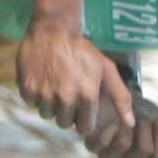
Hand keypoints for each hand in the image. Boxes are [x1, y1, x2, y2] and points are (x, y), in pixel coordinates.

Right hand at [16, 19, 136, 136]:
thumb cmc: (82, 50)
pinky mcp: (27, 88)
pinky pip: (31, 103)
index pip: (84, 128)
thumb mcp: (106, 69)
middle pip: (64, 123)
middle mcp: (65, 98)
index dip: (83, 117)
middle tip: (67, 91)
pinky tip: (42, 79)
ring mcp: (44, 94)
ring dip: (50, 103)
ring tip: (54, 84)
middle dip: (66, 111)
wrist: (53, 30)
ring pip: (46, 114)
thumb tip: (130, 123)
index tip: (81, 104)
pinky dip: (35, 94)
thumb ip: (120, 97)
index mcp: (87, 96)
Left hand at [84, 95, 157, 157]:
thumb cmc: (145, 116)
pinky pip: (102, 141)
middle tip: (142, 117)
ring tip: (127, 116)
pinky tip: (112, 120)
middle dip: (147, 127)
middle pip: (143, 150)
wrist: (118, 95)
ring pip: (124, 145)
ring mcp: (107, 155)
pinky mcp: (91, 143)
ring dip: (130, 123)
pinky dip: (111, 126)